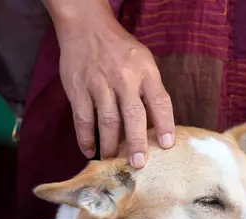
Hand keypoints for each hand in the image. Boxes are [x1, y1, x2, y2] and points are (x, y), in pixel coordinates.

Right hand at [53, 5, 173, 167]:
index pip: (160, 101)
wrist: (87, 26)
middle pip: (133, 115)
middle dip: (137, 143)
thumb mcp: (144, 62)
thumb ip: (150, 89)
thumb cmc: (121, 49)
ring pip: (107, 121)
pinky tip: (90, 151)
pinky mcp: (78, 88)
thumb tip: (157, 125)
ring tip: (113, 161)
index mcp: (145, 71)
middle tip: (139, 163)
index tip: (167, 145)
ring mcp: (99, 83)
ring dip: (110, 145)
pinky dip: (86, 137)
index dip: (165, 124)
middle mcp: (124, 78)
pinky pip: (82, 118)